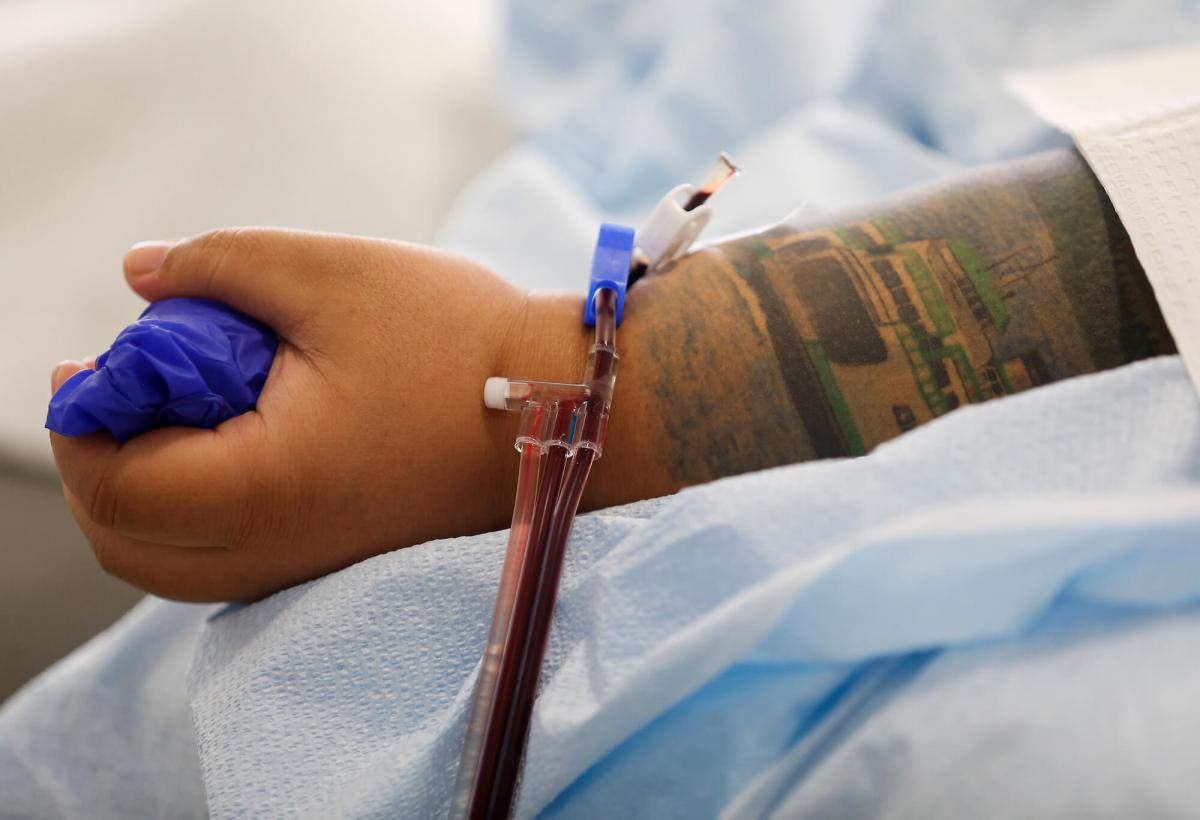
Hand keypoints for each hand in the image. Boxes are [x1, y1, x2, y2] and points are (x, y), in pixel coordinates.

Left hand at [50, 229, 590, 600]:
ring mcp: (311, 566)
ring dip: (147, 493)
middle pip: (128, 545)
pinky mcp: (338, 560)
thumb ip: (219, 264)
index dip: (82, 423)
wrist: (566, 407)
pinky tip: (234, 440)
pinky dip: (198, 512)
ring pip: (175, 564)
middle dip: (101, 466)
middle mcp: (280, 550)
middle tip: (122, 390)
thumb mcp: (334, 273)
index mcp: (266, 488)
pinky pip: (228, 561)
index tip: (90, 365)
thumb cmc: (461, 341)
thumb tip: (140, 272)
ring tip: (176, 412)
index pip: (118, 486)